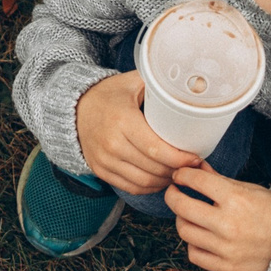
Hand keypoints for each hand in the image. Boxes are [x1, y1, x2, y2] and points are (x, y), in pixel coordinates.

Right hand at [75, 71, 201, 196]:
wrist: (75, 108)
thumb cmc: (109, 94)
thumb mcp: (132, 82)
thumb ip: (158, 84)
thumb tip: (192, 85)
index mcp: (123, 120)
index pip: (156, 149)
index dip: (180, 158)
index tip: (195, 157)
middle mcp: (112, 143)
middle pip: (153, 168)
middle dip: (176, 170)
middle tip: (191, 166)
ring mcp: (104, 160)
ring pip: (144, 181)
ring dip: (165, 181)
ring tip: (178, 173)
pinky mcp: (101, 171)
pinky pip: (130, 187)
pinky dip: (149, 188)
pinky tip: (160, 179)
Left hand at [164, 165, 270, 270]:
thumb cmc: (270, 210)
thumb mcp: (246, 188)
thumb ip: (217, 179)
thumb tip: (194, 167)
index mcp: (235, 199)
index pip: (195, 181)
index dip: (182, 176)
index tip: (180, 177)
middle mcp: (228, 224)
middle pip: (182, 207)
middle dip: (172, 195)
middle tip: (174, 192)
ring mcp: (226, 248)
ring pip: (184, 230)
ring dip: (182, 219)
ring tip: (189, 215)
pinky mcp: (226, 266)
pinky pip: (194, 254)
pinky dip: (193, 243)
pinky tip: (200, 236)